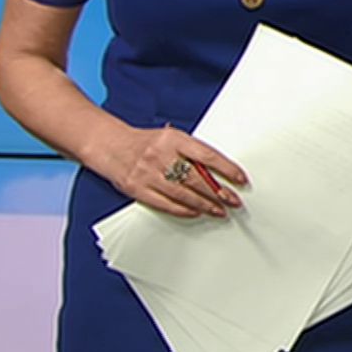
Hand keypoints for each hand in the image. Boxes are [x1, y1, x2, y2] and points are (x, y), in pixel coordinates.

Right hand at [98, 123, 246, 218]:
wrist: (111, 146)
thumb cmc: (147, 142)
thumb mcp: (171, 138)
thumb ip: (193, 152)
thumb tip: (221, 170)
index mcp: (173, 139)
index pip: (207, 155)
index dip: (227, 169)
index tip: (241, 180)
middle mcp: (160, 155)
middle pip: (196, 179)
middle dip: (219, 192)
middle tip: (234, 202)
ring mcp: (147, 173)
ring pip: (183, 194)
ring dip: (205, 205)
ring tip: (220, 211)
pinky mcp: (137, 189)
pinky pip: (165, 203)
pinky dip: (183, 210)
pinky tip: (196, 212)